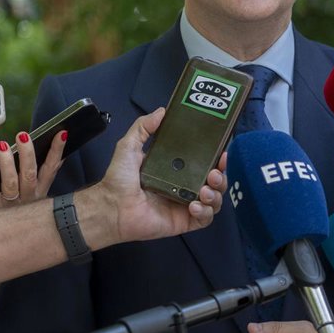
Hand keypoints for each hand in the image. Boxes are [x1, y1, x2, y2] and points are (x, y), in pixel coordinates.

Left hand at [0, 129, 66, 208]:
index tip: (61, 133)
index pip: (50, 169)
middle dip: (28, 154)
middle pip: (30, 176)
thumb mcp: (26, 192)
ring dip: (7, 163)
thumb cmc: (7, 205)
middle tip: (22, 136)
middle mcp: (27, 201)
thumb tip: (39, 145)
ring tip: (1, 145)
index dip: (56, 152)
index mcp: (38, 193)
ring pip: (10, 184)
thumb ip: (33, 172)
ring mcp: (9, 207)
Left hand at [77, 109, 224, 246]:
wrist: (112, 207)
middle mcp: (184, 186)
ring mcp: (185, 205)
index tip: (222, 152)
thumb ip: (143, 127)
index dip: (216, 158)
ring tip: (204, 190)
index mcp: (176, 169)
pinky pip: (205, 219)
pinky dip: (205, 212)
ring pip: (214, 201)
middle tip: (214, 173)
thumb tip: (161, 111)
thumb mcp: (129, 146)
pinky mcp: (184, 221)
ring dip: (216, 194)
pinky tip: (194, 205)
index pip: (204, 162)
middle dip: (220, 177)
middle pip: (214, 182)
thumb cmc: (119, 179)